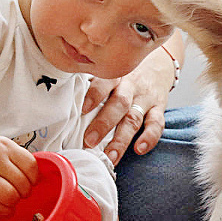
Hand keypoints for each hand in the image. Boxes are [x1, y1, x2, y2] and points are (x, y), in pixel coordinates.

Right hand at [0, 134, 37, 213]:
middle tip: (20, 193)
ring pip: (10, 196)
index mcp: (5, 147)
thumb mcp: (1, 147)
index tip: (31, 183)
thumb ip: (18, 159)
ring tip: (11, 200)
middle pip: (22, 183)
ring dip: (14, 202)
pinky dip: (4, 211)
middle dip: (25, 193)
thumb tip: (37, 179)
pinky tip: (2, 207)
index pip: (30, 166)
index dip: (34, 179)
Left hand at [82, 43, 177, 164]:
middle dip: (104, 124)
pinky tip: (139, 149)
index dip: (95, 95)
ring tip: (110, 156)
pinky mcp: (159, 108)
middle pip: (119, 104)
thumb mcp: (110, 73)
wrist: (158, 65)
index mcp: (115, 76)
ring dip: (122, 139)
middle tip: (89, 142)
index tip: (83, 110)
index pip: (105, 82)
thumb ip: (92, 85)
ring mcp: (146, 98)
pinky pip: (157, 123)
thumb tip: (62, 101)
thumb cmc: (124, 75)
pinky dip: (150, 137)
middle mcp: (131, 86)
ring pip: (134, 118)